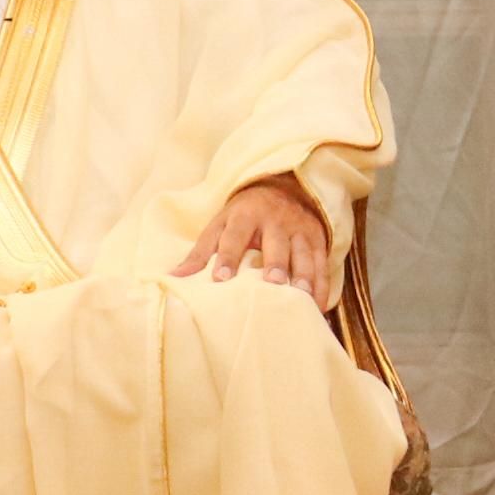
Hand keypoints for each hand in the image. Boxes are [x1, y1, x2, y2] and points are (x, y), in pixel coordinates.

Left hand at [179, 175, 335, 308]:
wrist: (284, 187)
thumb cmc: (244, 215)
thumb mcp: (220, 224)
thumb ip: (201, 253)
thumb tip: (173, 278)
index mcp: (246, 215)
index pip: (235, 236)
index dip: (228, 256)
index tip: (221, 279)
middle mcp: (275, 220)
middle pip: (276, 243)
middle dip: (276, 262)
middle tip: (274, 283)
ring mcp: (299, 228)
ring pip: (303, 253)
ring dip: (305, 275)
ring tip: (303, 296)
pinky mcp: (317, 239)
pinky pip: (322, 263)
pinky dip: (322, 285)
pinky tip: (318, 306)